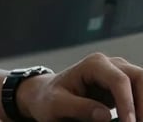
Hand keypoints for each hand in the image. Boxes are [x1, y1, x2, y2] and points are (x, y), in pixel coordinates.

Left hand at [17, 52, 142, 121]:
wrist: (47, 95)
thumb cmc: (50, 99)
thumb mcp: (57, 105)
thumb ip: (78, 108)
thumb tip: (105, 115)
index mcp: (93, 65)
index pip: (119, 81)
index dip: (128, 105)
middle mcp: (109, 64)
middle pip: (138, 77)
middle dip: (142, 102)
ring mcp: (117, 73)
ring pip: (142, 83)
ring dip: (142, 104)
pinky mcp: (122, 86)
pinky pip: (138, 93)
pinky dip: (139, 106)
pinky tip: (134, 119)